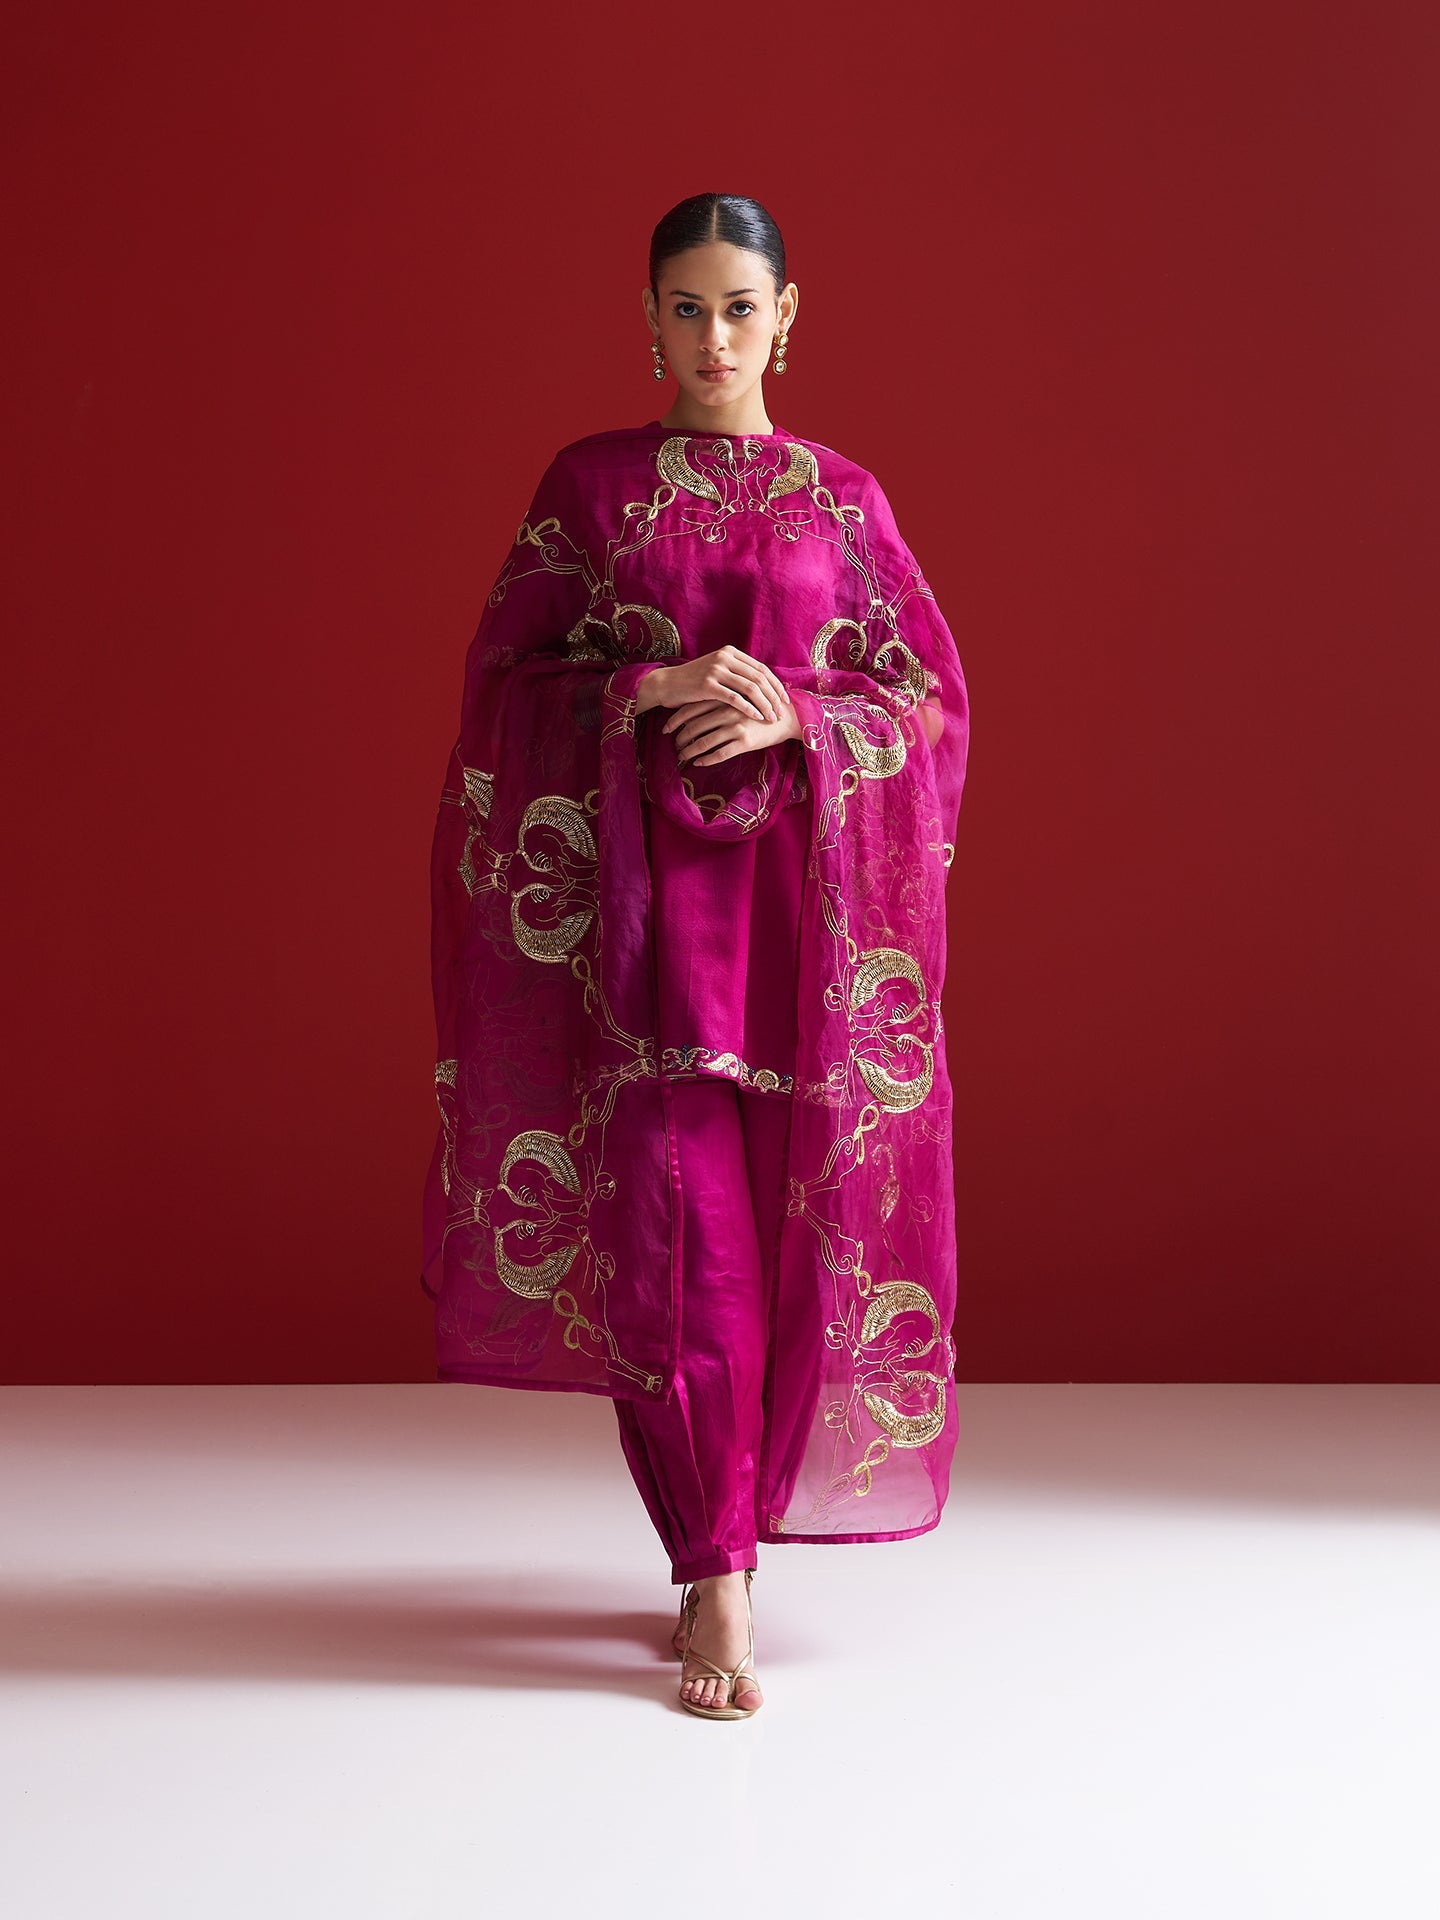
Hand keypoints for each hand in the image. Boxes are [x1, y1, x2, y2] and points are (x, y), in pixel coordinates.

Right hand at [635, 644, 790, 725]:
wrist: (667, 684)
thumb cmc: (694, 682)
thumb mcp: (717, 672)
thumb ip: (737, 674)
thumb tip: (763, 687)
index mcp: (730, 652)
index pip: (762, 669)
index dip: (776, 685)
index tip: (785, 699)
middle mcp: (725, 657)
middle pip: (759, 678)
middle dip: (774, 697)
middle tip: (782, 711)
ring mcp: (716, 670)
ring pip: (750, 688)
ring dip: (764, 705)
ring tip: (772, 718)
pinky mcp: (708, 684)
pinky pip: (735, 698)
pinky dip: (749, 709)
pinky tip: (757, 718)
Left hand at [662, 695, 800, 767]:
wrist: (787, 717)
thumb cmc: (761, 707)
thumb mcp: (739, 697)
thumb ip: (720, 699)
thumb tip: (697, 709)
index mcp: (724, 697)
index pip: (691, 708)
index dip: (676, 719)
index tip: (666, 728)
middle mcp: (727, 710)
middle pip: (694, 726)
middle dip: (679, 737)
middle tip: (672, 745)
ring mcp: (736, 726)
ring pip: (704, 741)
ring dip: (689, 750)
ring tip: (681, 756)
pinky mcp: (745, 741)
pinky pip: (720, 753)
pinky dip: (706, 759)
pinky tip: (697, 763)